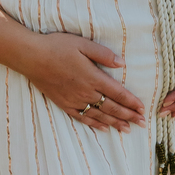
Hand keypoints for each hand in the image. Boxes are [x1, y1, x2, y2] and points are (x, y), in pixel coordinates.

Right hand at [24, 33, 145, 133]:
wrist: (31, 57)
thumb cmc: (57, 47)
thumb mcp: (82, 44)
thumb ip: (103, 54)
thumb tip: (122, 63)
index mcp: (93, 77)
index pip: (118, 93)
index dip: (132, 102)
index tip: (143, 109)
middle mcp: (86, 92)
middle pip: (112, 107)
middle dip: (129, 116)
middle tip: (142, 124)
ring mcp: (74, 100)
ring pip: (99, 115)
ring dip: (115, 123)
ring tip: (127, 129)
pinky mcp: (64, 104)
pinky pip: (83, 118)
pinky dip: (95, 124)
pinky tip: (104, 128)